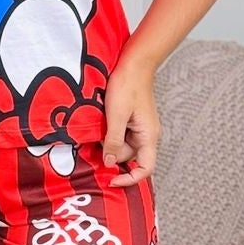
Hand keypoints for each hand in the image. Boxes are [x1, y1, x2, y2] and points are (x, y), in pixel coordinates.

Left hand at [100, 53, 159, 186]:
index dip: (129, 179)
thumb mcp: (116, 114)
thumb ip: (113, 140)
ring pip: (122, 147)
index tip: (111, 180)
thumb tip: (109, 163)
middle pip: (129, 158)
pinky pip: (121, 137)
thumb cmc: (128, 85)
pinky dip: (110, 136)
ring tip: (98, 130)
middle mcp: (147, 135)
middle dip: (111, 155)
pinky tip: (101, 126)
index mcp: (148, 136)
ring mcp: (140, 129)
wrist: (134, 64)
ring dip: (108, 144)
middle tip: (95, 144)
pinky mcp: (132, 122)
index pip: (145, 168)